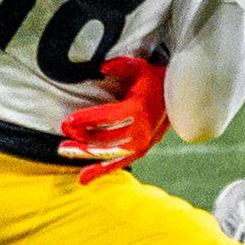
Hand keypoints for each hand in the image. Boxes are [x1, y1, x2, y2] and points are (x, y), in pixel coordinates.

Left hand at [60, 57, 168, 184]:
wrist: (181, 99)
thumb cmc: (155, 81)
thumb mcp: (140, 68)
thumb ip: (120, 66)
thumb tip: (101, 67)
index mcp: (139, 110)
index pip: (108, 117)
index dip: (86, 119)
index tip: (68, 120)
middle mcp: (140, 131)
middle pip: (105, 137)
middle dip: (80, 135)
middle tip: (63, 130)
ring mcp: (141, 144)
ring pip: (107, 153)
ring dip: (83, 153)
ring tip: (63, 150)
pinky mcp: (140, 152)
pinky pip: (117, 164)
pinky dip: (100, 171)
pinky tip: (82, 178)